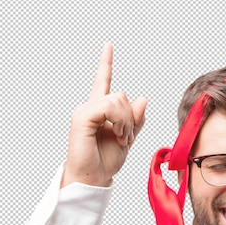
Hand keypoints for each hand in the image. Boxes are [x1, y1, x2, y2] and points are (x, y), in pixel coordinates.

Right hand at [61, 42, 147, 187]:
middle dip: (130, 117)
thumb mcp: (127, 139)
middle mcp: (90, 108)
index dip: (105, 63)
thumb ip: (135, 120)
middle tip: (126, 137)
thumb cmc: (105, 162)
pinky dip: (119, 122)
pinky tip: (117, 136)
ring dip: (126, 121)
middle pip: (121, 94)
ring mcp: (84, 111)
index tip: (108, 45)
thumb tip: (143, 99)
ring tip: (121, 138)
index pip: (102, 82)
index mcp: (100, 111)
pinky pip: (108, 107)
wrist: (93, 179)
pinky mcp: (82, 118)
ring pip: (117, 99)